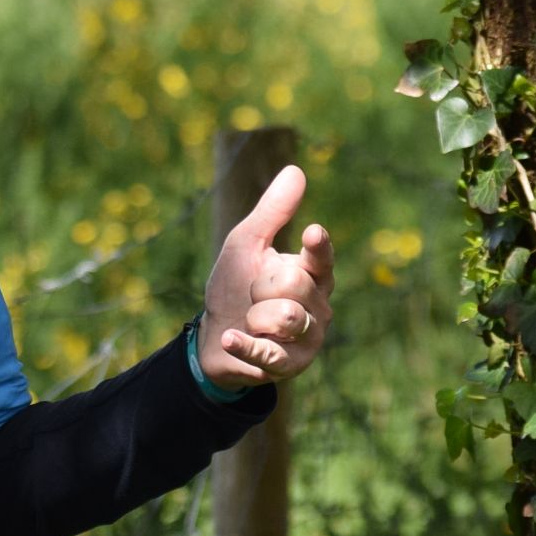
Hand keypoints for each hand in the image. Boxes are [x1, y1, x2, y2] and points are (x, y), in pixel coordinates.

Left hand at [200, 163, 334, 388]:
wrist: (215, 337)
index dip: (317, 246)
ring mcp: (309, 337)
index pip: (321, 257)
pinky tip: (231, 337)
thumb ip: (271, 213)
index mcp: (313, 273)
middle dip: (260, 287)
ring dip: (255, 316)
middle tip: (253, 296)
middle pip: (293, 284)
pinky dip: (245, 344)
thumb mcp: (246, 246)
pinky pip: (270, 351)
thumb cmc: (235, 287)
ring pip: (287, 317)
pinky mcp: (291, 364)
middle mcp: (319, 305)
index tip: (311, 231)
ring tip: (252, 321)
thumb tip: (296, 170)